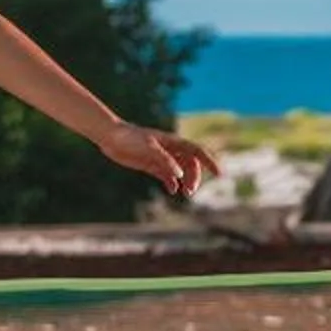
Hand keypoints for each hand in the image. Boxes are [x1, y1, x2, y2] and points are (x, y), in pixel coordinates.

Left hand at [97, 122, 220, 196]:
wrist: (111, 137)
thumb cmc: (130, 138)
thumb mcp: (148, 148)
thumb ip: (165, 160)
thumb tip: (180, 174)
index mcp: (173, 142)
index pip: (197, 151)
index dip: (210, 162)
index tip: (220, 174)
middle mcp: (170, 150)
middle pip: (191, 164)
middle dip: (195, 177)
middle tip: (190, 192)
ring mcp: (161, 158)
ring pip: (181, 170)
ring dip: (186, 181)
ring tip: (186, 193)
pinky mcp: (151, 165)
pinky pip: (168, 176)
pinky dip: (172, 183)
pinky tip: (172, 190)